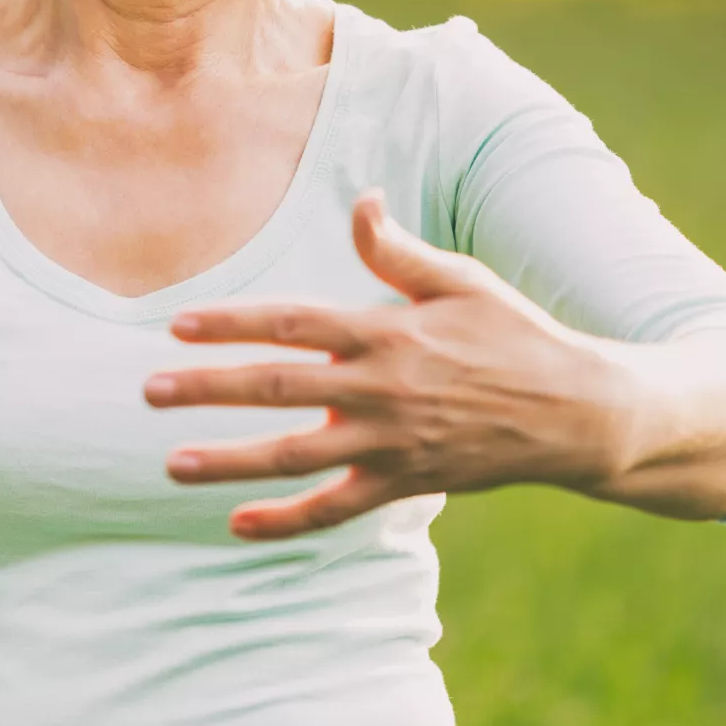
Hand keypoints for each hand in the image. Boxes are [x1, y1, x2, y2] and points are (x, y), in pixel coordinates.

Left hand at [144, 189, 634, 539]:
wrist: (576, 411)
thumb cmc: (515, 334)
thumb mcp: (462, 278)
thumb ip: (397, 250)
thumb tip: (360, 201)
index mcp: (388, 330)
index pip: (292, 322)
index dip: (233, 323)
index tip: (178, 326)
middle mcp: (382, 387)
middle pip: (278, 388)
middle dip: (208, 389)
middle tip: (148, 393)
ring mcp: (391, 441)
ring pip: (296, 454)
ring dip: (230, 461)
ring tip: (173, 465)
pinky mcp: (405, 482)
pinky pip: (336, 508)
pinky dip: (286, 520)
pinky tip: (237, 525)